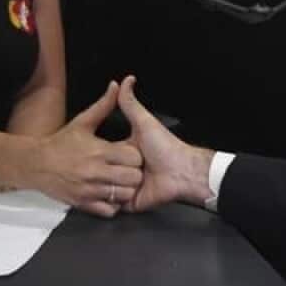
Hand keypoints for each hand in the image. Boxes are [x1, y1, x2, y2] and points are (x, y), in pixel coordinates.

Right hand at [27, 81, 143, 216]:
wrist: (35, 164)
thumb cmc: (61, 142)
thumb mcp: (83, 121)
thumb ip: (104, 105)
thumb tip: (119, 84)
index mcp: (99, 151)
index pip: (132, 157)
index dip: (135, 156)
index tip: (131, 154)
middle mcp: (95, 172)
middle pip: (132, 177)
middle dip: (134, 174)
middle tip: (128, 170)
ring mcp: (89, 190)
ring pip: (122, 195)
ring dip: (125, 190)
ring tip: (120, 183)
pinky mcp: (82, 204)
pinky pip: (108, 210)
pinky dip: (112, 205)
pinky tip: (110, 195)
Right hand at [117, 75, 212, 212]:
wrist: (182, 172)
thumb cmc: (164, 146)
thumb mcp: (143, 122)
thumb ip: (130, 103)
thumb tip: (127, 78)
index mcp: (122, 151)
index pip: (103, 153)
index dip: (104, 153)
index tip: (104, 151)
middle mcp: (121, 170)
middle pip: (104, 173)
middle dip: (116, 171)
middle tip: (135, 167)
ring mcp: (123, 188)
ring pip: (107, 189)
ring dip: (118, 187)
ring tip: (134, 180)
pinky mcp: (127, 204)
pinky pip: (110, 207)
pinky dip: (115, 202)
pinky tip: (121, 195)